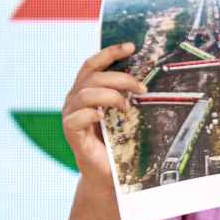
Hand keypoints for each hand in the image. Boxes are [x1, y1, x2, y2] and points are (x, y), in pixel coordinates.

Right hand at [62, 43, 146, 182]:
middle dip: (121, 78)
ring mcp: (71, 115)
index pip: (93, 64)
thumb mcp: (124, 113)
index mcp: (86, 89)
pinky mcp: (71, 132)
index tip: (131, 46)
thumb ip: (127, 95)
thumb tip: (148, 78)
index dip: (110, 52)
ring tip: (127, 109)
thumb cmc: (118, 141)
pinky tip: (103, 118)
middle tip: (142, 89)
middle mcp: (75, 99)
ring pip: (86, 93)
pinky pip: (77, 117)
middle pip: (93, 76)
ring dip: (111, 97)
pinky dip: (92, 114)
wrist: (109, 173)